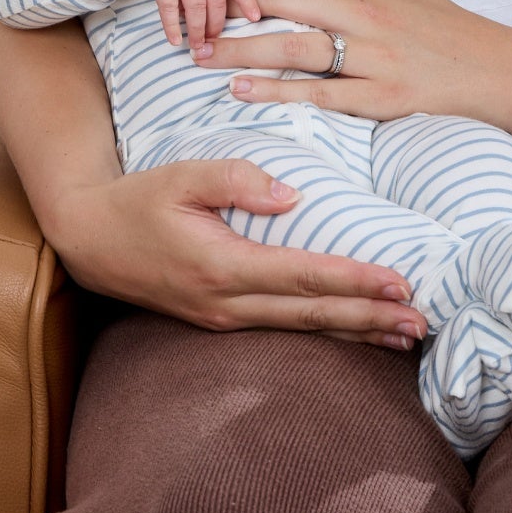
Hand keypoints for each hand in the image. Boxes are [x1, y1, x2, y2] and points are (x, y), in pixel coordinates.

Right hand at [51, 155, 427, 344]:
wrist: (89, 240)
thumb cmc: (139, 200)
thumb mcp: (181, 175)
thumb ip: (235, 179)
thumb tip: (291, 195)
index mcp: (220, 266)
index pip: (302, 276)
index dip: (354, 281)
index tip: (399, 284)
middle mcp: (226, 304)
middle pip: (312, 314)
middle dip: (370, 319)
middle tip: (422, 321)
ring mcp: (224, 320)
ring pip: (303, 329)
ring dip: (357, 333)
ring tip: (405, 337)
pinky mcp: (222, 321)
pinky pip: (286, 329)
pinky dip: (327, 331)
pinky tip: (358, 334)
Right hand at [150, 0, 258, 55]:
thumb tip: (241, 5)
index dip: (247, 0)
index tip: (254, 18)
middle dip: (217, 22)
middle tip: (216, 38)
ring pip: (195, 4)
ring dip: (197, 28)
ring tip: (198, 44)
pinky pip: (168, 5)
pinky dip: (171, 25)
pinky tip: (175, 39)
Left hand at [206, 0, 506, 123]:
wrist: (496, 70)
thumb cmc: (445, 31)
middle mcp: (367, 14)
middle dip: (232, 5)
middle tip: (194, 16)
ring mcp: (374, 56)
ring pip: (294, 45)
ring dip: (242, 50)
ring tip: (202, 57)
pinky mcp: (380, 97)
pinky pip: (320, 92)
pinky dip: (277, 91)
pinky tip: (243, 91)